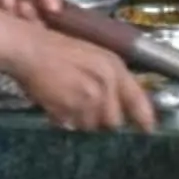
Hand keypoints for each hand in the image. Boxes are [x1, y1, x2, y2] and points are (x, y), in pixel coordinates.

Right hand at [11, 32, 157, 132]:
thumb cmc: (55, 49)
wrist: (30, 50)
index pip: (137, 98)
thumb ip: (109, 79)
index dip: (144, 116)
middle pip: (114, 120)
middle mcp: (106, 83)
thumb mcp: (92, 56)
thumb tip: (118, 105)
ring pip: (92, 125)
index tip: (148, 129)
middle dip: (102, 118)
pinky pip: (73, 125)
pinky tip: (56, 104)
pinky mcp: (71, 109)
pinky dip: (65, 119)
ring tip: (67, 101)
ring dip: (82, 119)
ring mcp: (89, 98)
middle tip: (85, 106)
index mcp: (114, 67)